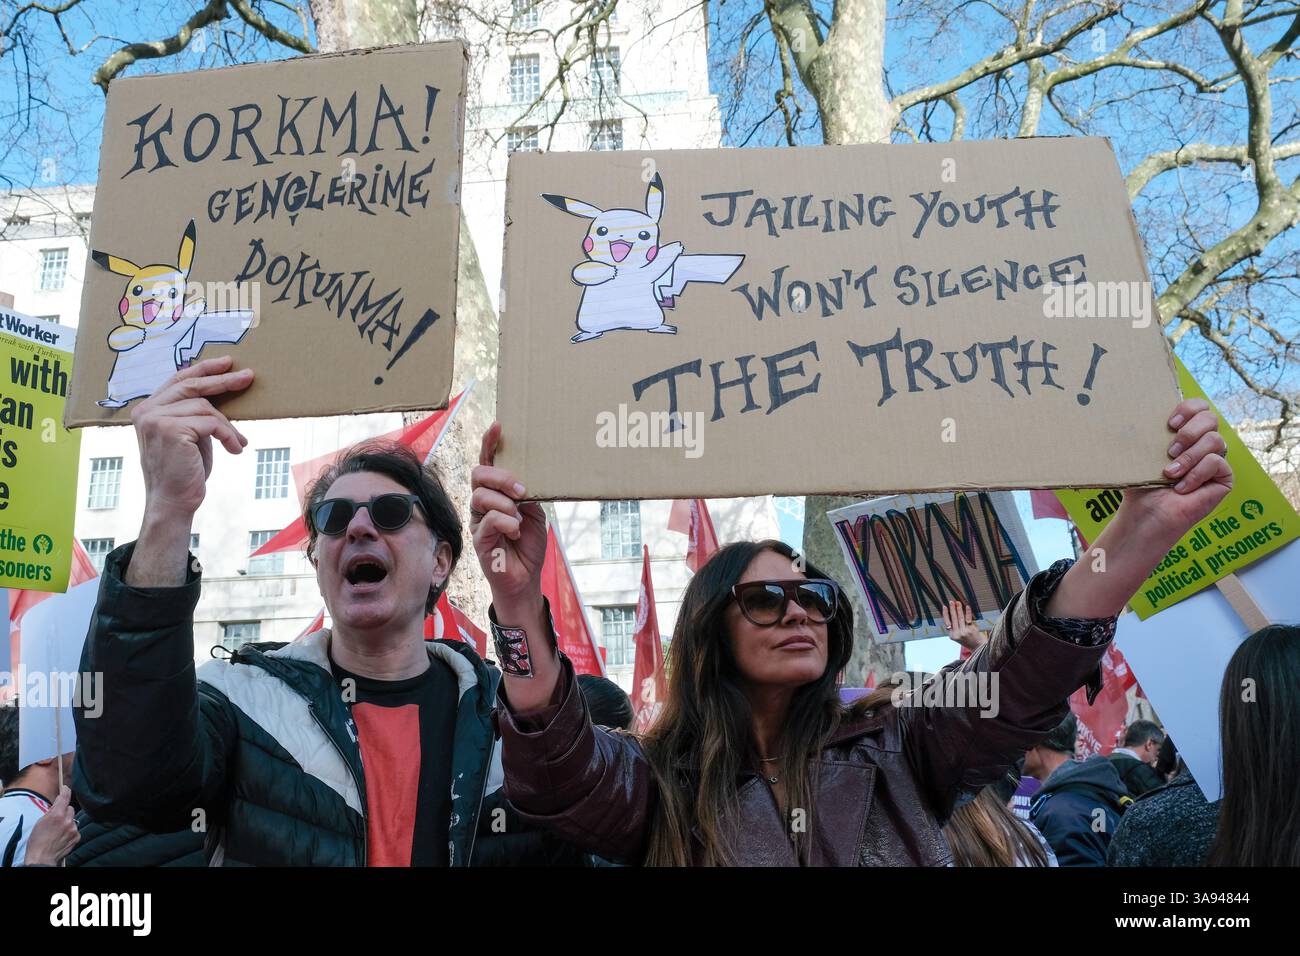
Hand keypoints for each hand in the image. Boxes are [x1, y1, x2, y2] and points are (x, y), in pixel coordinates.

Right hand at [23, 786, 79, 865]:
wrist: (41, 858)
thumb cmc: (37, 841)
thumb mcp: (40, 822)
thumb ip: (51, 811)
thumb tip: (58, 803)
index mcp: (57, 815)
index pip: (64, 797)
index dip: (65, 791)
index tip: (66, 788)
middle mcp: (67, 820)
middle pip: (70, 808)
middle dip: (64, 811)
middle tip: (56, 819)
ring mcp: (73, 829)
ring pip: (73, 819)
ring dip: (67, 821)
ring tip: (57, 831)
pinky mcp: (77, 836)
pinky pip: (75, 828)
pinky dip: (69, 831)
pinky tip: (61, 837)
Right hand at [131, 356, 251, 522]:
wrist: (173, 501)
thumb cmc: (184, 471)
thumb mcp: (189, 435)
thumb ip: (194, 414)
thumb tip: (221, 393)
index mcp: (147, 409)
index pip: (178, 380)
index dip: (203, 369)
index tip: (227, 363)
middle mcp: (147, 410)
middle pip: (191, 385)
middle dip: (223, 380)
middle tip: (249, 376)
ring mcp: (156, 419)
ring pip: (205, 407)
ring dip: (228, 425)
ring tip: (238, 442)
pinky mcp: (171, 429)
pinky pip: (211, 423)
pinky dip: (228, 435)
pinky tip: (235, 449)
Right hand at [471, 423, 546, 618]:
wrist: (526, 578)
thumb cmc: (528, 545)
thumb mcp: (535, 513)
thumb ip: (528, 495)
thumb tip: (525, 482)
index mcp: (496, 493)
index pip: (488, 463)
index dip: (490, 443)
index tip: (498, 426)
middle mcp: (483, 504)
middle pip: (479, 475)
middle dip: (501, 477)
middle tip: (522, 490)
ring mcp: (478, 520)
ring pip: (480, 497)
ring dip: (505, 503)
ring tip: (520, 517)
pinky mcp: (478, 539)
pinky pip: (487, 521)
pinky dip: (506, 523)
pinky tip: (515, 532)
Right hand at [941, 600, 985, 650]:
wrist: (978, 647)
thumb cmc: (968, 640)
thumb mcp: (958, 636)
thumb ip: (954, 627)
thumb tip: (951, 612)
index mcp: (952, 635)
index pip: (947, 622)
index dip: (945, 613)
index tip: (944, 606)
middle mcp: (957, 634)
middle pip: (953, 618)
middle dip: (952, 609)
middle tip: (951, 601)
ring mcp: (965, 632)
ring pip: (960, 618)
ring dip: (959, 609)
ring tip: (958, 602)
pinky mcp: (972, 630)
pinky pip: (969, 619)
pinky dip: (968, 612)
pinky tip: (967, 606)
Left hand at [1120, 397, 1232, 540]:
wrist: (1147, 512)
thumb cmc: (1143, 484)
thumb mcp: (1142, 452)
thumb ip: (1148, 430)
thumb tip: (1133, 406)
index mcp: (1185, 432)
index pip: (1200, 407)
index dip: (1189, 408)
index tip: (1170, 423)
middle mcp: (1203, 443)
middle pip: (1211, 418)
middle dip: (1189, 432)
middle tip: (1169, 451)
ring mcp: (1215, 459)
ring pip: (1215, 439)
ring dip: (1189, 456)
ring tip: (1170, 473)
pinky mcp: (1224, 477)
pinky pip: (1217, 462)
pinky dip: (1196, 474)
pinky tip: (1182, 488)